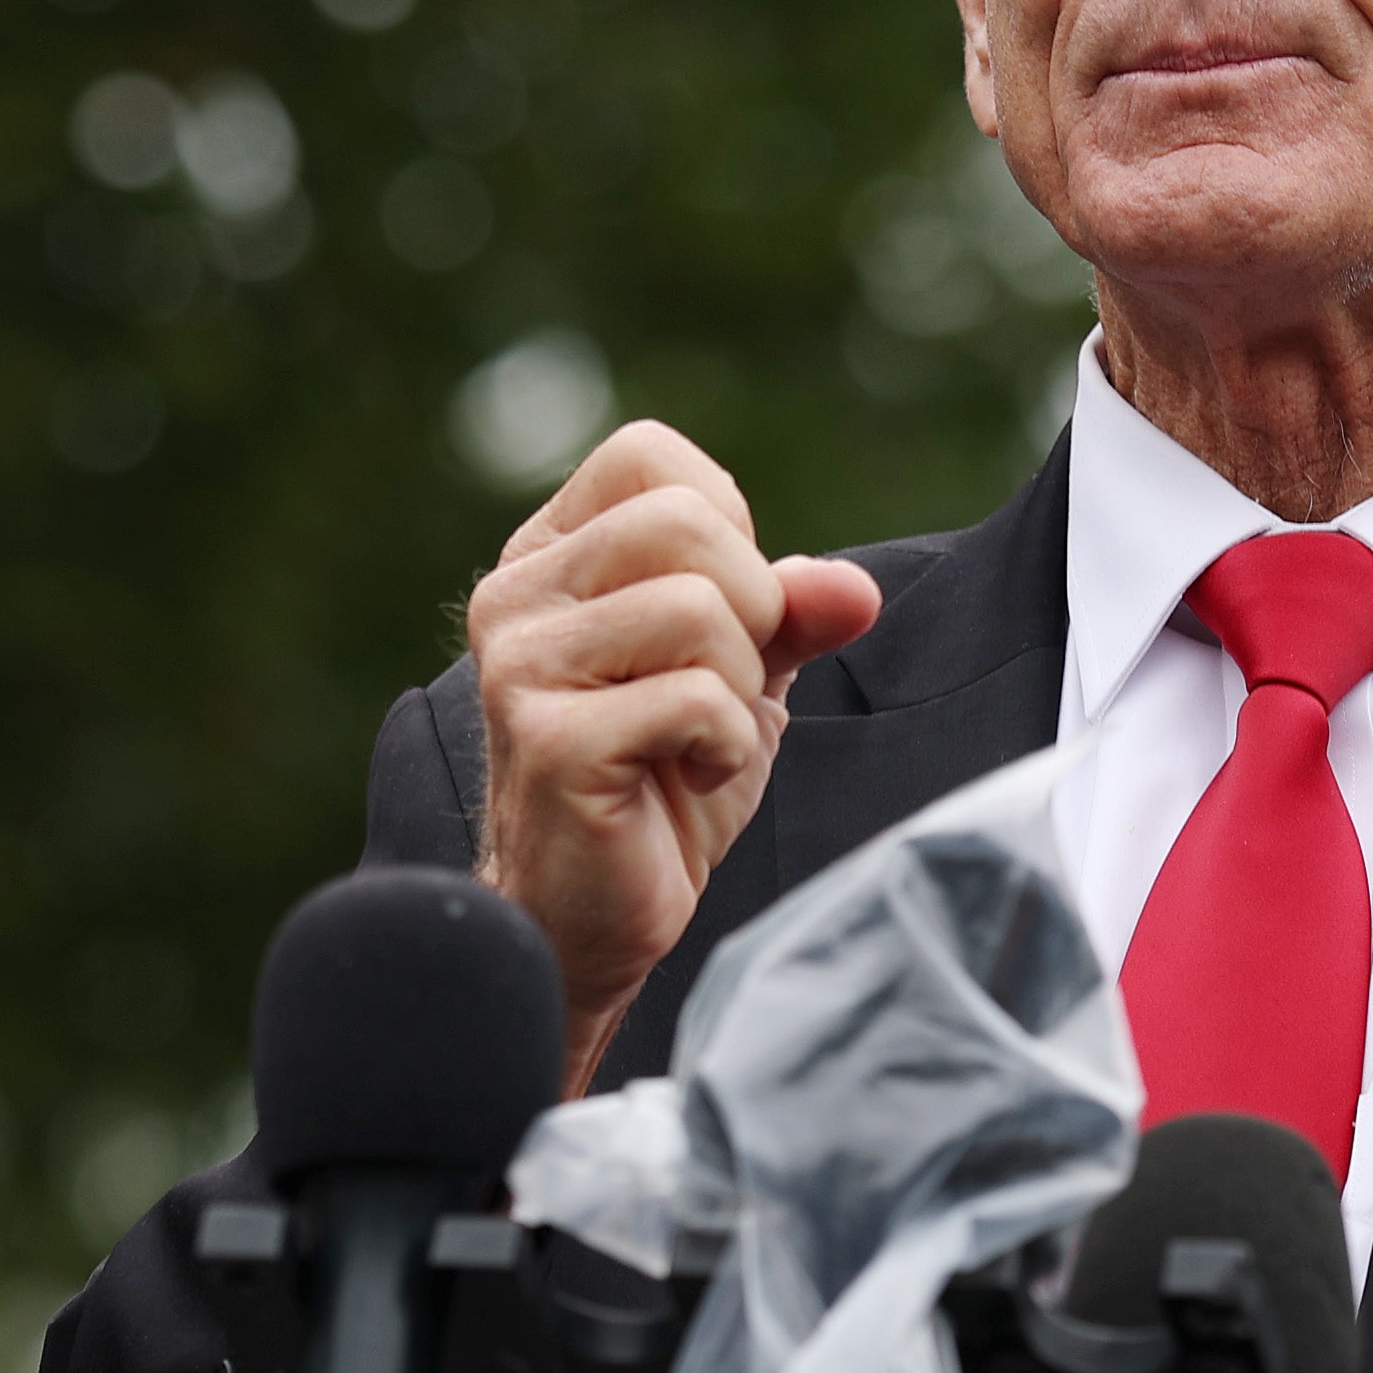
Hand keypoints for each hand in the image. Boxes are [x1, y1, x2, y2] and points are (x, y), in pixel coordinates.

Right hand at [466, 420, 881, 1086]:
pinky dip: (728, 745)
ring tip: (697, 741)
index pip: (649, 456)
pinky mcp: (551, 741)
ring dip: (738, 688)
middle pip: (685, 521)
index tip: (722, 615)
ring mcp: (522, 666)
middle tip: (721, 688)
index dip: (725, 527)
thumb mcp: (740, 675)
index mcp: (551, 555)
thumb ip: (791, 611)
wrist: (592, 917)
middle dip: (749, 610)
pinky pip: (696, 698)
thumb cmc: (659, 786)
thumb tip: (854, 588)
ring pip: (699, 607)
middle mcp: (518, 594)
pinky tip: (689, 778)